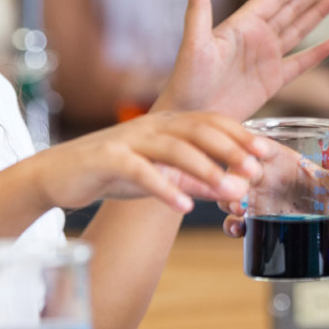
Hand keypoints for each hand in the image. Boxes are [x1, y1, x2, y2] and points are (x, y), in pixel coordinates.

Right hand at [27, 112, 277, 212]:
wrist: (59, 173)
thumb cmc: (116, 171)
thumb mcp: (162, 175)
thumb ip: (197, 181)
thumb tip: (236, 191)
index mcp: (168, 123)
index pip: (212, 122)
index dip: (242, 135)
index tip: (269, 152)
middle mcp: (153, 125)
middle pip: (199, 130)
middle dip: (232, 148)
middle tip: (257, 168)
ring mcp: (130, 139)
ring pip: (175, 149)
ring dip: (205, 169)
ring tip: (229, 190)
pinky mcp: (108, 159)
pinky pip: (141, 172)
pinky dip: (164, 188)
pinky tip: (183, 207)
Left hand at [154, 0, 328, 120]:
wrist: (189, 118)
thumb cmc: (185, 82)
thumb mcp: (194, 43)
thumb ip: (198, 7)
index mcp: (241, 26)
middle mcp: (256, 39)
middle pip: (290, 9)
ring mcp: (265, 60)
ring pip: (298, 31)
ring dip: (316, 14)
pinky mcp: (271, 83)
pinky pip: (299, 64)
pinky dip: (316, 54)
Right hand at [216, 145, 328, 236]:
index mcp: (277, 158)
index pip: (261, 146)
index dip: (256, 145)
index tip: (257, 150)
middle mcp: (261, 174)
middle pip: (238, 168)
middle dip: (235, 175)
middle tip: (240, 186)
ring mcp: (252, 197)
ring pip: (230, 192)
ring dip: (228, 198)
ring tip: (238, 208)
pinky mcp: (250, 218)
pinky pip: (234, 219)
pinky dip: (232, 224)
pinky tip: (238, 229)